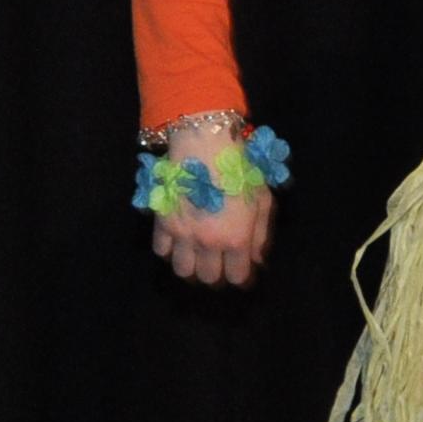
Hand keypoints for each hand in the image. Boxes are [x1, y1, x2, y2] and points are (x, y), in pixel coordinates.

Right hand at [150, 123, 273, 287]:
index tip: (239, 269)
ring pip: (182, 271)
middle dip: (215, 273)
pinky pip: (160, 250)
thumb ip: (259, 234)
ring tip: (195, 255)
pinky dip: (169, 250)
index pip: (237, 276)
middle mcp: (208, 243)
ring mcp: (182, 234)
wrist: (204, 144)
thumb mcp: (261, 199)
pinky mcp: (162, 222)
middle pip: (208, 277)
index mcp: (236, 239)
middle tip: (217, 261)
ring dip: (190, 266)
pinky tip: (177, 240)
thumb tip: (256, 260)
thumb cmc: (240, 168)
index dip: (239, 275)